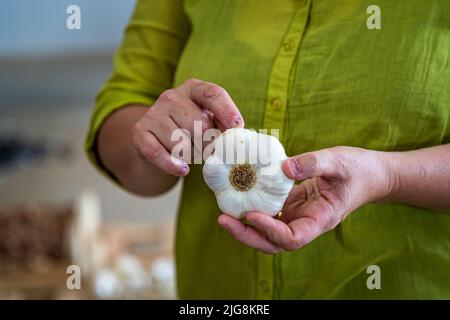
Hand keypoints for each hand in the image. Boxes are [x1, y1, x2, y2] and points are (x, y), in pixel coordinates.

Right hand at [132, 79, 243, 175]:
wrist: (156, 141)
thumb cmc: (190, 130)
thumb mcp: (209, 122)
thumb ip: (223, 125)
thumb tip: (237, 137)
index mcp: (193, 88)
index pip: (212, 93)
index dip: (227, 110)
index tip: (238, 127)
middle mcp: (171, 96)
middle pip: (199, 124)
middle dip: (209, 145)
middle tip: (210, 153)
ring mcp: (154, 113)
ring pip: (180, 142)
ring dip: (190, 155)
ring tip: (190, 155)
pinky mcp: (140, 131)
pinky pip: (158, 153)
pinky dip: (172, 165)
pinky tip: (182, 169)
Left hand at [218, 146, 391, 253]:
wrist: (370, 175)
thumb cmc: (358, 170)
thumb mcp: (339, 161)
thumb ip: (313, 163)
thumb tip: (284, 167)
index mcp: (321, 220)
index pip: (292, 238)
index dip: (269, 231)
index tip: (252, 214)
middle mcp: (307, 223)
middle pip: (273, 243)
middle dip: (248, 235)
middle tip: (223, 220)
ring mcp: (299, 216)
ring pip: (268, 232)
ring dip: (246, 227)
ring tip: (224, 214)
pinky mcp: (293, 205)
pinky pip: (271, 213)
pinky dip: (254, 210)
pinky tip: (239, 198)